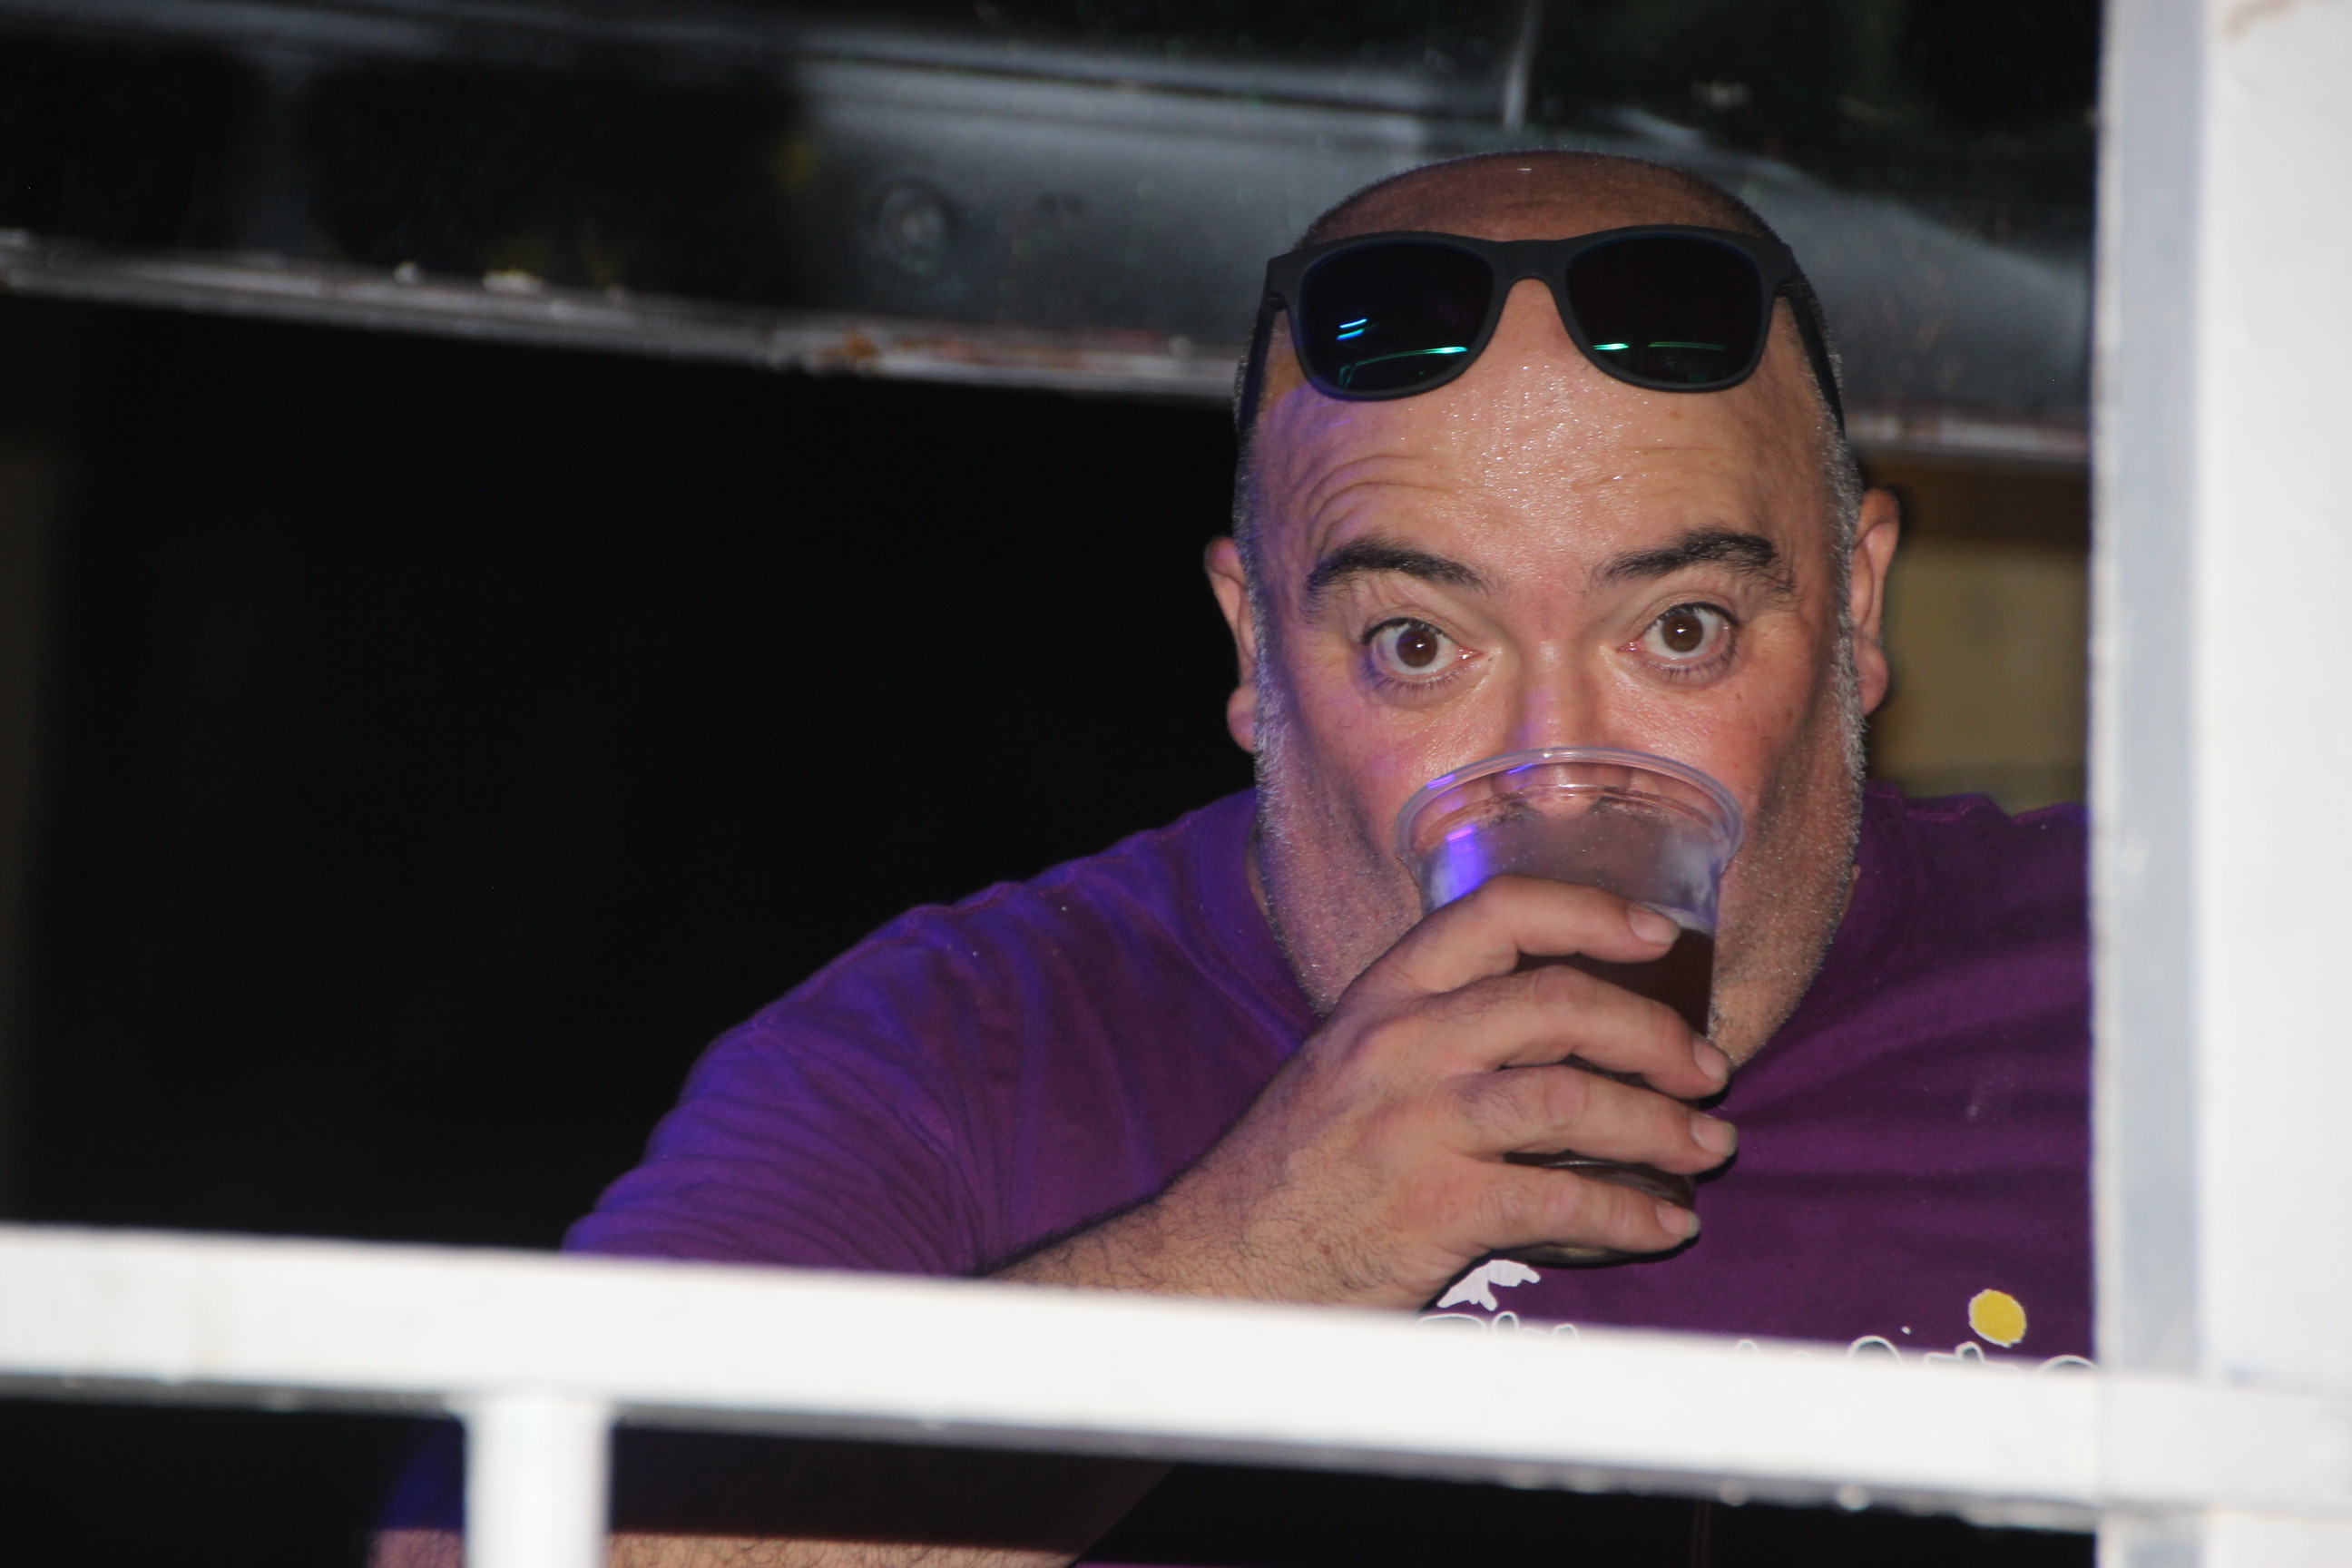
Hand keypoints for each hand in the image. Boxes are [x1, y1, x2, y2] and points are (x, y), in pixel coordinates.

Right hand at [1002, 875, 1735, 1310]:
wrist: (1220, 1260)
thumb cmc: (1299, 1168)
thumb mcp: (1350, 1066)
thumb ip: (1438, 1034)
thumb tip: (1574, 1034)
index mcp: (1381, 998)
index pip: (1495, 912)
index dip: (1590, 912)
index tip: (1660, 934)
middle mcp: (1398, 1046)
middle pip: (1557, 1002)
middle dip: (1654, 1033)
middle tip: (1707, 1068)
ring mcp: (1414, 1125)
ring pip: (1571, 1100)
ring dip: (1661, 1126)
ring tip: (1708, 1149)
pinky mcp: (1432, 1208)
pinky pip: (1560, 1202)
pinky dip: (1632, 1214)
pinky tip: (1665, 1224)